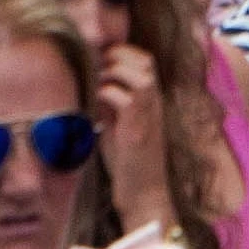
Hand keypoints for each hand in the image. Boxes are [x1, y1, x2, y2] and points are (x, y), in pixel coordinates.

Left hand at [90, 44, 176, 227]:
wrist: (144, 196)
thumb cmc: (129, 163)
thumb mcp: (120, 127)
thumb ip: (112, 105)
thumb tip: (93, 85)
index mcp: (152, 100)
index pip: (144, 59)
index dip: (121, 52)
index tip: (98, 59)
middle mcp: (155, 104)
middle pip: (144, 60)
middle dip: (115, 57)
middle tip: (94, 69)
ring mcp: (148, 116)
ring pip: (137, 74)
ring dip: (112, 73)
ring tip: (96, 84)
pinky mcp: (137, 132)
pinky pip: (124, 98)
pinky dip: (105, 95)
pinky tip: (94, 107)